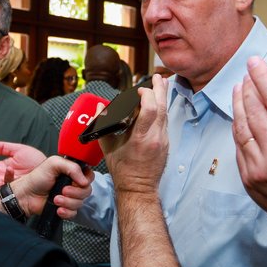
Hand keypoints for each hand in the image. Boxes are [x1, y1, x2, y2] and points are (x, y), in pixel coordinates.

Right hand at [0, 141, 45, 188]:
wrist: (50, 172)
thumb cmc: (36, 162)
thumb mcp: (19, 150)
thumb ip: (3, 147)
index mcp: (1, 168)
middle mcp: (2, 178)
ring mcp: (7, 185)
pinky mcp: (14, 191)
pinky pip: (4, 187)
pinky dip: (5, 177)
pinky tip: (9, 169)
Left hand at [11, 155, 93, 218]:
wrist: (26, 195)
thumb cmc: (36, 178)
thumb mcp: (53, 164)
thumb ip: (72, 167)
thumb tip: (85, 180)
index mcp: (71, 172)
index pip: (89, 176)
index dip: (86, 180)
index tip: (77, 181)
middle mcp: (72, 184)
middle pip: (87, 191)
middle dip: (75, 192)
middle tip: (63, 190)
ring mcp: (69, 197)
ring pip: (80, 203)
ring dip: (68, 202)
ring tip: (56, 199)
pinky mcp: (65, 208)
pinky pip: (74, 213)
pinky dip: (66, 212)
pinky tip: (58, 208)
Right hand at [100, 74, 168, 193]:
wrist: (139, 190)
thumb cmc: (123, 171)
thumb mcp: (108, 148)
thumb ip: (104, 126)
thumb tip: (100, 108)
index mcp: (141, 138)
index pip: (150, 110)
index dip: (147, 95)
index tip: (140, 90)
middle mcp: (156, 138)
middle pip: (162, 108)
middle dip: (161, 89)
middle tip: (159, 77)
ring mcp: (163, 141)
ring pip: (166, 114)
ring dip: (163, 98)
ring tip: (161, 84)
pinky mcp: (166, 144)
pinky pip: (164, 123)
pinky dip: (161, 111)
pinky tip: (158, 104)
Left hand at [232, 57, 266, 254]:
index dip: (264, 79)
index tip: (255, 62)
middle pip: (256, 112)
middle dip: (249, 88)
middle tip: (247, 72)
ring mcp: (261, 170)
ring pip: (243, 128)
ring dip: (239, 104)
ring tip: (240, 87)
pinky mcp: (249, 179)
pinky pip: (239, 146)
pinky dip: (238, 126)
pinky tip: (240, 113)